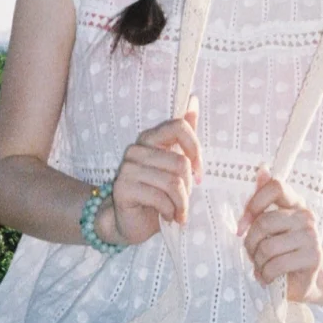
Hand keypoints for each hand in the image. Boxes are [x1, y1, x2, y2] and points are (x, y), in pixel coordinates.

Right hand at [95, 94, 202, 244]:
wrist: (131, 222)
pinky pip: (159, 197)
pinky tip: (167, 216)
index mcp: (150, 138)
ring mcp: (127, 168)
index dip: (195, 149)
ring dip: (181, 203)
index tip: (199, 171)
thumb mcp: (175, 165)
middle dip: (188, 187)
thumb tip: (194, 99)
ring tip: (178, 212)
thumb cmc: (157, 194)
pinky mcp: (123, 187)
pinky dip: (170, 211)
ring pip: (172, 182)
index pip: (179, 127)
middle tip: (184, 200)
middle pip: (180, 162)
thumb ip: (184, 135)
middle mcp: (137, 149)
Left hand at [236, 166, 322, 302]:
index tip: (243, 224)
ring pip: (267, 247)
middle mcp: (306, 216)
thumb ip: (263, 201)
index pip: (276, 187)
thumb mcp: (271, 225)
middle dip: (250, 242)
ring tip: (261, 267)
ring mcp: (312, 237)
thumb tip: (262, 169)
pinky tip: (268, 277)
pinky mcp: (313, 258)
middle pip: (264, 222)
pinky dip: (266, 275)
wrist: (307, 279)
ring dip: (258, 262)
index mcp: (295, 203)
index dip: (254, 203)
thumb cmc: (283, 250)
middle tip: (252, 253)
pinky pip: (276, 265)